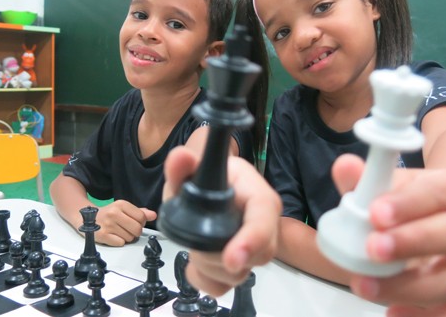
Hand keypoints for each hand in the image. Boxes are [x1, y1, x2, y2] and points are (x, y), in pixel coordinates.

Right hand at [93, 200, 155, 245]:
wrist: (87, 218)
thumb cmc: (109, 214)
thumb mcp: (124, 209)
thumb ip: (140, 212)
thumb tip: (154, 215)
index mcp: (121, 204)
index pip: (142, 217)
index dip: (141, 222)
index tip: (135, 222)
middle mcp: (114, 213)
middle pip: (137, 229)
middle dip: (136, 232)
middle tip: (129, 229)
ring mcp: (107, 225)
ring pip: (130, 238)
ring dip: (127, 237)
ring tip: (119, 232)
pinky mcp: (102, 235)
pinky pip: (120, 243)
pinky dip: (119, 242)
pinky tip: (113, 236)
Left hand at [163, 146, 281, 295]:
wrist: (203, 191)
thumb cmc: (204, 178)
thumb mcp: (189, 170)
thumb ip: (182, 166)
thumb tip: (181, 157)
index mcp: (256, 193)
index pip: (264, 215)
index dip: (254, 238)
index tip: (233, 258)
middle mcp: (263, 224)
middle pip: (260, 253)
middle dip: (221, 257)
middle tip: (194, 245)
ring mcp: (252, 248)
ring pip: (240, 274)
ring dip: (209, 267)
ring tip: (193, 247)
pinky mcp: (238, 267)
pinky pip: (224, 286)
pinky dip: (204, 280)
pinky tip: (194, 263)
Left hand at [332, 154, 445, 316]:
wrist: (440, 216)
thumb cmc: (410, 199)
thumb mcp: (389, 185)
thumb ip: (366, 179)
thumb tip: (344, 166)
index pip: (438, 192)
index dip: (408, 203)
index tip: (375, 213)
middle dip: (412, 243)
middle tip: (371, 248)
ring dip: (408, 287)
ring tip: (365, 285)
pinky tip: (393, 313)